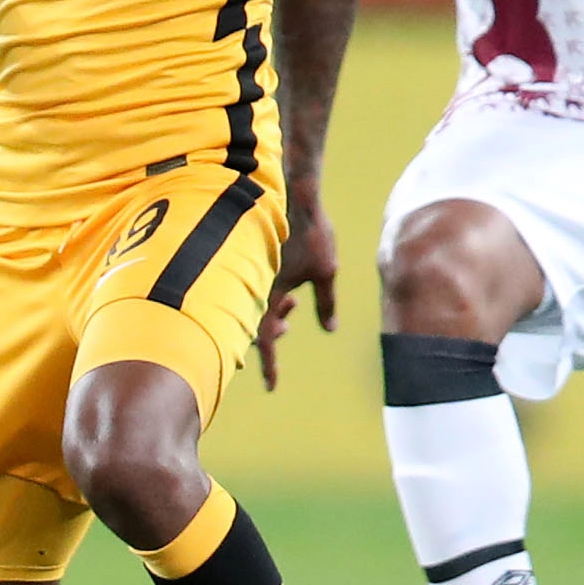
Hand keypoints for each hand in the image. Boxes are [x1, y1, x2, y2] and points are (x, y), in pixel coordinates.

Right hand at [256, 192, 340, 391]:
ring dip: (272, 315)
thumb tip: (329, 328)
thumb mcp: (326, 272)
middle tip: (284, 335)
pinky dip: (268, 299)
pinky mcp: (256, 261)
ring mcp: (254, 273)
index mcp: (270, 293)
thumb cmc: (314, 235)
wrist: (297, 197)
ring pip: (255, 309)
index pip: (265, 340)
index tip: (272, 387)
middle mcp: (256, 285)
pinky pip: (256, 291)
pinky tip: (285, 293)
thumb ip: (326, 302)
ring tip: (291, 307)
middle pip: (255, 327)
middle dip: (269, 337)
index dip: (269, 366)